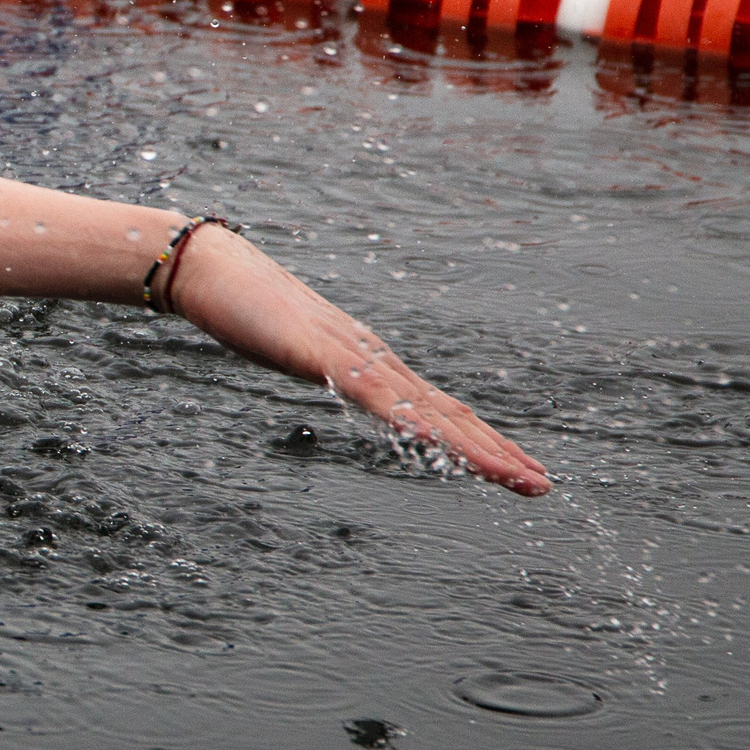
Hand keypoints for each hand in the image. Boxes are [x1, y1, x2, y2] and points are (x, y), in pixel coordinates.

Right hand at [171, 226, 550, 495]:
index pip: (436, 406)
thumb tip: (334, 376)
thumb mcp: (290, 348)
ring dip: (474, 445)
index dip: (481, 438)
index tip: (517, 467)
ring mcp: (349, 354)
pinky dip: (410, 418)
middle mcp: (371, 357)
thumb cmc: (242, 305)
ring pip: (424, 409)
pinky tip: (435, 441)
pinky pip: (372, 393)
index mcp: (366, 361)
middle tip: (542, 484)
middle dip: (497, 449)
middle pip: (446, 411)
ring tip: (515, 476)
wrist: (207, 265)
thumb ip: (318, 363)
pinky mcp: (319, 354)